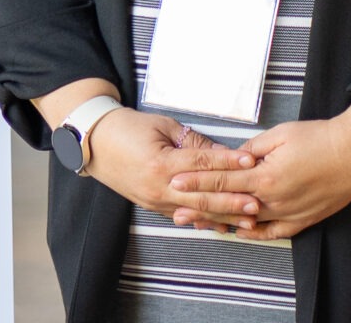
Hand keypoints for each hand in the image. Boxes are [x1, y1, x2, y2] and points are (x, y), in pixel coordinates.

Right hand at [84, 107, 258, 219]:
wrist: (93, 142)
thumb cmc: (127, 128)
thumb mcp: (161, 126)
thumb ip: (192, 142)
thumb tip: (221, 153)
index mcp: (160, 162)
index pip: (201, 163)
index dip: (228, 162)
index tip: (250, 161)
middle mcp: (158, 186)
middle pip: (202, 196)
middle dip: (232, 200)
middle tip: (257, 202)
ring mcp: (154, 200)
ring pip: (195, 211)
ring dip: (223, 216)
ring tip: (248, 220)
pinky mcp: (152, 206)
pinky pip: (182, 216)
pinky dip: (204, 220)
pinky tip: (222, 225)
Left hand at [166, 97, 350, 239]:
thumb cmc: (319, 138)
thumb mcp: (279, 135)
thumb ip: (251, 148)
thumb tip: (232, 157)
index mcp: (265, 176)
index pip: (222, 179)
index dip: (196, 181)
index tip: (174, 182)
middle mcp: (274, 200)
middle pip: (228, 205)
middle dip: (200, 207)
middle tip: (176, 211)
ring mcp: (289, 213)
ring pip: (247, 223)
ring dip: (222, 223)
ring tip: (200, 224)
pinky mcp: (304, 220)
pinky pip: (273, 232)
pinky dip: (254, 233)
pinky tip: (239, 232)